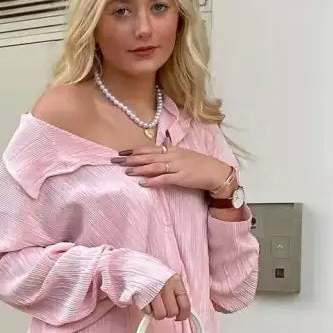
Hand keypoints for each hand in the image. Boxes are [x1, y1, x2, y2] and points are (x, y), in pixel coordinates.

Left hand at [111, 144, 230, 191]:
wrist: (216, 172)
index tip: (121, 152)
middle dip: (131, 158)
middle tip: (116, 160)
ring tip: (127, 171)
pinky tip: (143, 183)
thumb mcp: (181, 155)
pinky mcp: (182, 178)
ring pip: (155, 166)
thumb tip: (153, 155)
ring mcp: (177, 166)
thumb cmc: (198, 164)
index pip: (149, 148)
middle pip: (148, 156)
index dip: (134, 150)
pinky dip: (153, 180)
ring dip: (140, 169)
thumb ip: (167, 154)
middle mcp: (173, 155)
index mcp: (172, 149)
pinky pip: (165, 179)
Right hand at [143, 274, 190, 320]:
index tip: (179, 318)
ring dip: (156, 313)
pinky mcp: (140, 297)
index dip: (183, 315)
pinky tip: (144, 301)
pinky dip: (146, 309)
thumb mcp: (168, 277)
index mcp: (175, 280)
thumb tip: (182, 311)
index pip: (185, 305)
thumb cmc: (151, 271)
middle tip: (161, 308)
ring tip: (152, 305)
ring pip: (160, 315)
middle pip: (172, 312)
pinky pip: (147, 312)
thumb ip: (175, 292)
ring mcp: (152, 292)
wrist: (131, 263)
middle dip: (167, 313)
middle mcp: (165, 286)